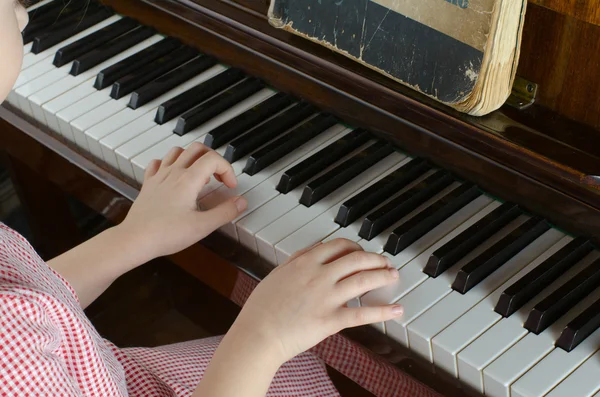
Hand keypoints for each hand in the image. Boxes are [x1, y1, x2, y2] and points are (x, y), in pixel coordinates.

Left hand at [118, 143, 247, 261]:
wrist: (135, 240)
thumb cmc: (165, 234)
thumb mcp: (202, 226)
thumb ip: (225, 212)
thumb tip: (241, 202)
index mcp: (188, 180)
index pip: (213, 159)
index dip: (227, 170)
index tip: (230, 186)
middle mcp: (173, 173)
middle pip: (197, 148)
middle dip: (213, 158)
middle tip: (219, 177)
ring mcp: (159, 176)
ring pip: (178, 151)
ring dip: (193, 157)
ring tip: (200, 174)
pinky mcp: (148, 184)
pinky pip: (158, 162)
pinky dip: (170, 163)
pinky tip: (174, 175)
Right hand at [231, 239, 402, 364]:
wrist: (257, 335)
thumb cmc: (262, 309)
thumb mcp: (277, 274)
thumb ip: (297, 261)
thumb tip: (314, 251)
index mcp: (304, 262)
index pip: (338, 245)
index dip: (356, 247)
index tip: (362, 252)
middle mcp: (318, 275)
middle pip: (356, 259)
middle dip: (375, 258)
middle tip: (384, 262)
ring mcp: (326, 297)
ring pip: (364, 280)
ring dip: (383, 276)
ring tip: (393, 276)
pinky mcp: (331, 319)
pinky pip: (363, 313)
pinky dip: (383, 311)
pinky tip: (396, 309)